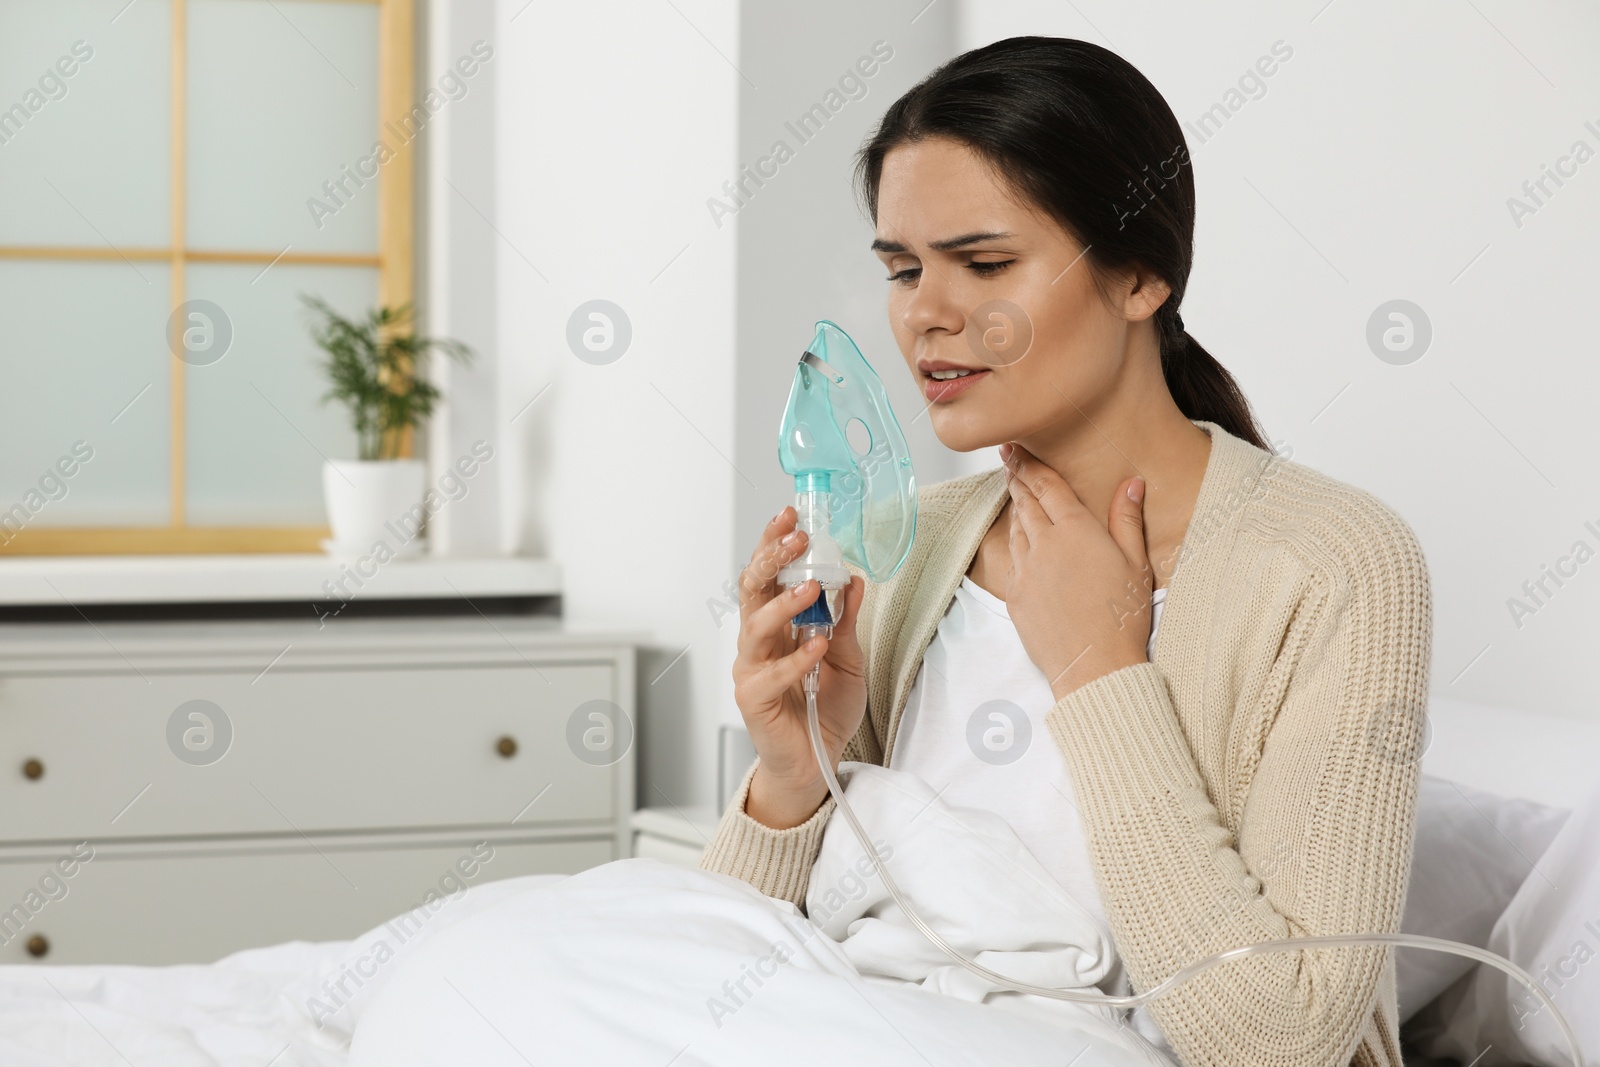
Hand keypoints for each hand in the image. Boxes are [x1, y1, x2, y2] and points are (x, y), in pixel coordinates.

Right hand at [731, 506, 868, 829]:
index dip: (775, 544)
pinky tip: (816, 647)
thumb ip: (847, 623)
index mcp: (777, 624)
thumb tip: (855, 580)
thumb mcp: (848, 659)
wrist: (816, 762)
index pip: (769, 574)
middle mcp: (758, 641)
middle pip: (752, 588)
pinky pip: (770, 674)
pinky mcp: (753, 699)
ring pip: (755, 626)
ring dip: (784, 603)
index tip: (791, 515)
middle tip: (796, 537)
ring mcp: (751, 668)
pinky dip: (795, 658)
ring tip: (812, 588)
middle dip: (771, 558)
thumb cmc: (826, 708)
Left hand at [1000, 442, 1154, 699]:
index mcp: (1075, 530)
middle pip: (1025, 502)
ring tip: (1013, 491)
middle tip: (1009, 460)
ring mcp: (1025, 570)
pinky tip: (1018, 537)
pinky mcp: (1015, 594)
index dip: (1029, 464)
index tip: (1015, 448)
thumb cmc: (1123, 617)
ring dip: (1014, 507)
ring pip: (1015, 527)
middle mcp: (1044, 544)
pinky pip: (1011, 557)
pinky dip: (1013, 540)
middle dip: (1017, 478)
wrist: (1095, 666)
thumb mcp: (1136, 563)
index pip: (1047, 486)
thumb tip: (1131, 483)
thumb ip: (1127, 518)